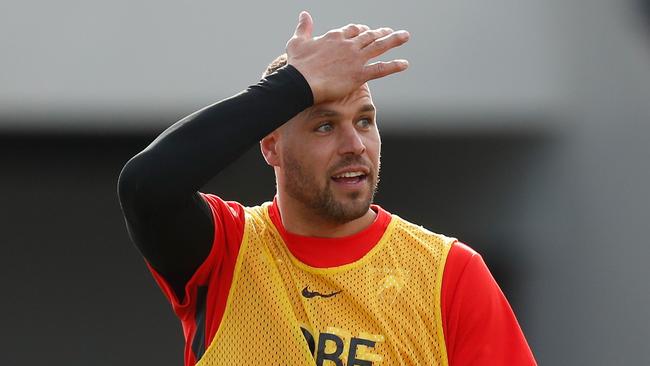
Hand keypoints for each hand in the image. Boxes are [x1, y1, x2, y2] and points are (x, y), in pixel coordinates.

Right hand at [286, 11, 409, 103]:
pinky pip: (381, 69)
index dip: (361, 30)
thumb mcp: (297, 41)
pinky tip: (405, 64)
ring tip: (404, 36)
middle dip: (380, 33)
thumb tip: (304, 14)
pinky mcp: (359, 74)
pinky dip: (394, 65)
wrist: (301, 82)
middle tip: (390, 32)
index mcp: (335, 36)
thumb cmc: (297, 64)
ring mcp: (355, 59)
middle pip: (369, 36)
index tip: (366, 31)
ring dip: (393, 41)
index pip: (352, 30)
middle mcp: (348, 44)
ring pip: (379, 47)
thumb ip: (303, 27)